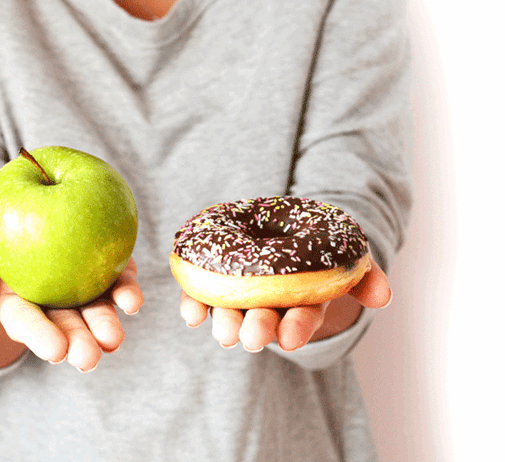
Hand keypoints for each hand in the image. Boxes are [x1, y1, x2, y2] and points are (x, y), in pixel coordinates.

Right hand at [0, 202, 143, 371]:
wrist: (24, 193)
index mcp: (16, 304)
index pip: (26, 323)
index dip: (40, 336)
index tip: (55, 350)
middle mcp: (51, 302)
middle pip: (65, 326)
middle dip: (78, 343)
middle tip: (87, 357)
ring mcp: (80, 287)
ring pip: (95, 311)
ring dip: (105, 326)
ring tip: (113, 340)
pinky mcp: (105, 268)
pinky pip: (118, 282)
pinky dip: (126, 292)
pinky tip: (132, 301)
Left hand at [179, 256, 390, 351]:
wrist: (282, 233)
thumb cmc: (317, 251)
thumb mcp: (345, 258)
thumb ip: (363, 275)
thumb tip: (384, 297)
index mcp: (302, 301)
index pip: (302, 319)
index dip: (298, 329)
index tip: (291, 339)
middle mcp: (270, 305)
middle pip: (264, 321)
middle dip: (258, 330)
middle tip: (252, 338)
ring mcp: (240, 297)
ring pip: (232, 314)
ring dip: (226, 323)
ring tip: (222, 330)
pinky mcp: (212, 285)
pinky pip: (201, 299)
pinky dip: (194, 306)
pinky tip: (190, 314)